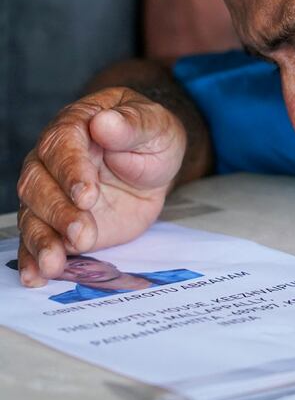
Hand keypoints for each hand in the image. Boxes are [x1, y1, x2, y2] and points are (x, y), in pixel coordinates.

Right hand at [16, 87, 185, 286]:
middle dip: (59, 212)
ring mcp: (51, 192)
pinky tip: (37, 276)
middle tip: (82, 234)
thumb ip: (132, 124)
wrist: (154, 163)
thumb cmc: (152, 138)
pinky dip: (33, 258)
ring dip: (42, 240)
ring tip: (54, 263)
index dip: (71, 172)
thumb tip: (105, 124)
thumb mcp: (155, 125)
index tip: (87, 195)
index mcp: (75, 126)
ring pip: (33, 215)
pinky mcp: (58, 222)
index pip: (62, 147)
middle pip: (38, 184)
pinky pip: (38, 239)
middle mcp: (52, 159)